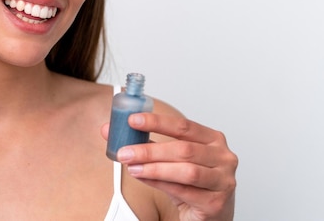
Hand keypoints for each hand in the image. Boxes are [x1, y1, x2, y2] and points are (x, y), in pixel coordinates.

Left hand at [102, 113, 237, 220]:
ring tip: (132, 167)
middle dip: (149, 150)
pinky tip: (144, 178)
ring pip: (185, 171)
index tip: (133, 120)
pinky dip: (160, 183)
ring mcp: (223, 181)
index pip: (183, 126)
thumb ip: (144, 143)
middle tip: (125, 151)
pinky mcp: (216, 202)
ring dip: (154, 168)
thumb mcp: (171, 159)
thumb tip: (108, 130)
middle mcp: (223, 157)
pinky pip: (183, 191)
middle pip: (183, 149)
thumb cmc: (190, 182)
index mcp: (212, 139)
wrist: (210, 215)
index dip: (157, 122)